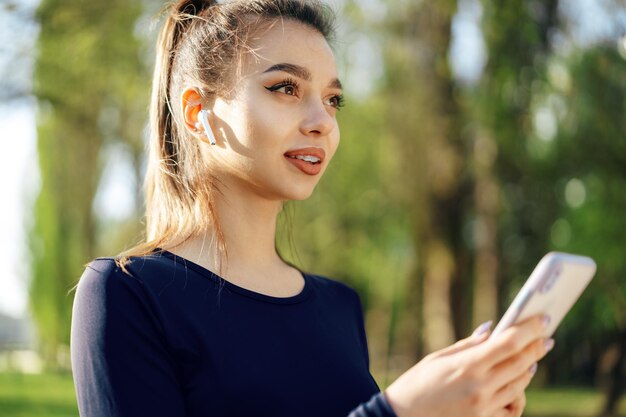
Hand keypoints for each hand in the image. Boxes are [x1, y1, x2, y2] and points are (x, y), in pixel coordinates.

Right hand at [382, 315, 551, 416]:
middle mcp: (480, 387)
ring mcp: (484, 407)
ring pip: (520, 385)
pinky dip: (518, 396)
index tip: (543, 319)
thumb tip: (492, 330)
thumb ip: (469, 345)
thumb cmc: (416, 383)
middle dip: (536, 347)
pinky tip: (516, 386)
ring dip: (529, 368)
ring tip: (531, 358)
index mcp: (467, 365)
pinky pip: (512, 408)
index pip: (510, 343)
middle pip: (521, 363)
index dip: (530, 329)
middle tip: (545, 336)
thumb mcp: (438, 358)